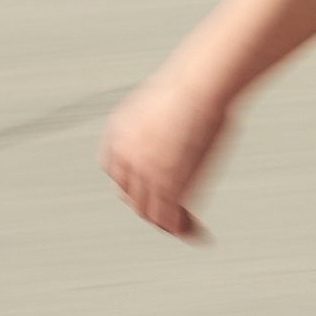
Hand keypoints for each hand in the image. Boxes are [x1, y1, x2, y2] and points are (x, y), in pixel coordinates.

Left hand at [101, 62, 233, 239]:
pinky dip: (182, 228)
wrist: (199, 85)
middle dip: (148, 206)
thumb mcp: (161, 99)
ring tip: (182, 228)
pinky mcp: (168, 187)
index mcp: (118, 133)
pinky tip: (195, 232)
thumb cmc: (192, 83)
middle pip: (130, 195)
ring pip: (148, 212)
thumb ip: (159, 120)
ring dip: (165, 222)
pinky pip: (170, 219)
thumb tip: (177, 121)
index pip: (116, 171)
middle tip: (167, 213)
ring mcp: (145, 174)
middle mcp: (126, 157)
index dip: (132, 184)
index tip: (148, 189)